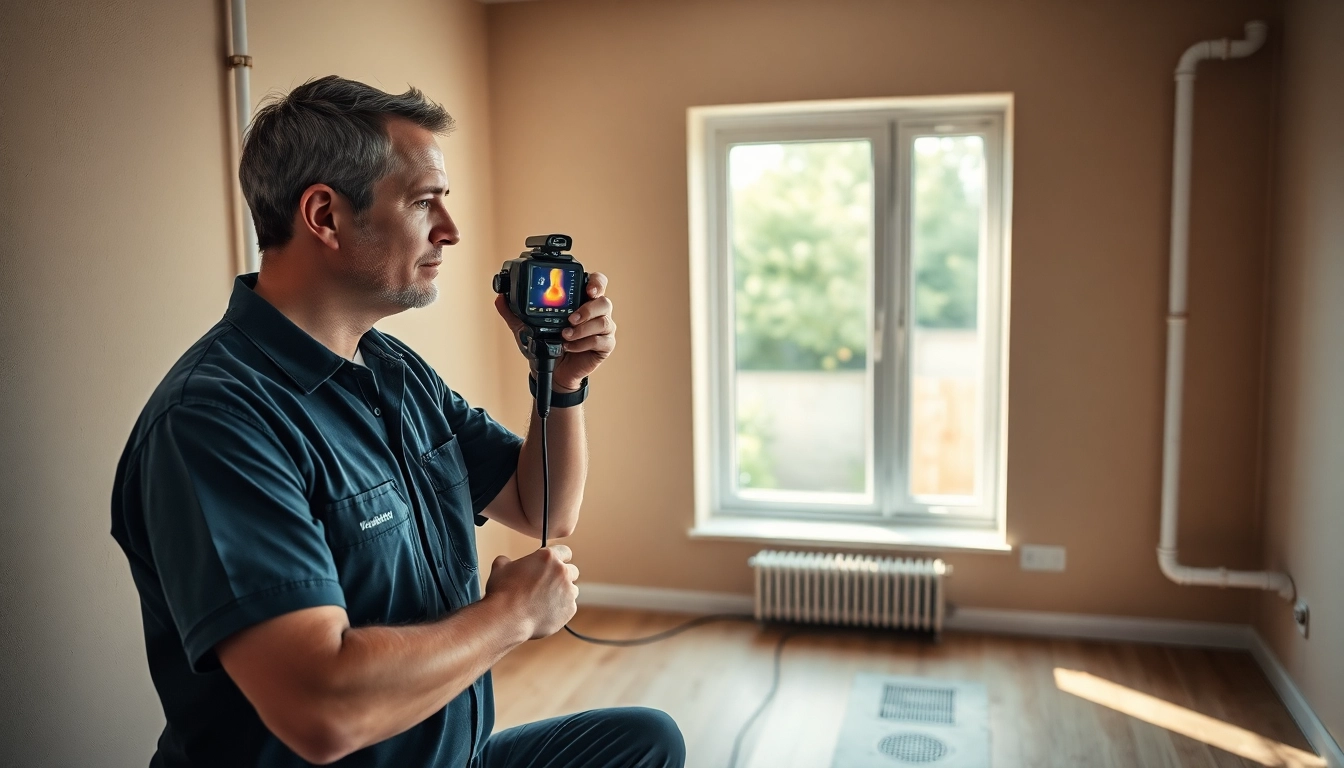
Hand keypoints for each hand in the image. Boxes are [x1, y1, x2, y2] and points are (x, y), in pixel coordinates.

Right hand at [483, 545, 578, 639]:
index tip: (553, 566)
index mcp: (548, 557)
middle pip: (572, 571)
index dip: (559, 558)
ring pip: (572, 590)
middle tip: (548, 585)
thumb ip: (508, 560)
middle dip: (562, 577)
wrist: (507, 618)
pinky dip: (561, 610)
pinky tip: (546, 613)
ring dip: (563, 594)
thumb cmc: (503, 592)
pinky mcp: (570, 609)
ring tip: (546, 601)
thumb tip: (506, 562)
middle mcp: (562, 572)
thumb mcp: (500, 567)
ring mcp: (568, 592)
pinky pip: (569, 607)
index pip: (565, 552)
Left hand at [494, 272, 615, 391]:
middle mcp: (595, 312)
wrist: (552, 372)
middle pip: (604, 301)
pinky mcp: (605, 345)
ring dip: (583, 328)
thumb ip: (513, 312)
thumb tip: (500, 298)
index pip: (597, 283)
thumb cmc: (546, 345)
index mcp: (581, 300)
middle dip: (589, 307)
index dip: (596, 283)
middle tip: (572, 317)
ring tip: (565, 334)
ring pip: (604, 320)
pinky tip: (569, 346)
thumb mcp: (526, 327)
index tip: (587, 289)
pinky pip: (600, 340)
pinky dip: (583, 343)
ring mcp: (603, 329)